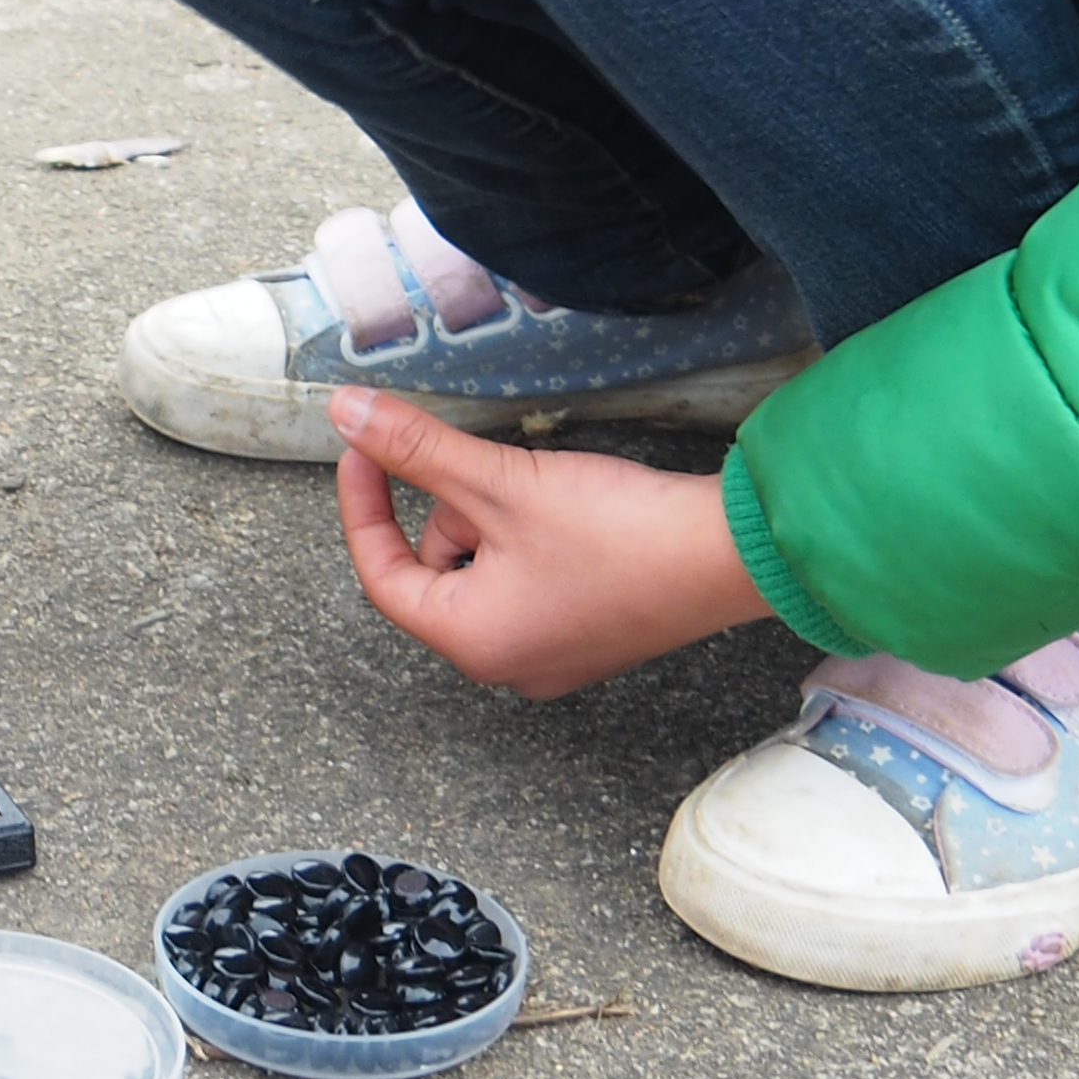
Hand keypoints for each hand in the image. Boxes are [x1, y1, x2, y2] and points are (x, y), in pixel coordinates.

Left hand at [329, 389, 770, 697]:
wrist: (732, 556)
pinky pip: (528, 583)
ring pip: (483, 571)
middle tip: (492, 471)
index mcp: (471, 640)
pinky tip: (572, 509)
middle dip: (452, 508)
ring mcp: (553, 656)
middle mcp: (506, 664)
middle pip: (436, 570)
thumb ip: (415, 448)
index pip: (380, 574)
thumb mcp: (500, 482)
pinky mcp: (590, 636)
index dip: (363, 505)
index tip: (363, 447)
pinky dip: (529, 539)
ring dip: (494, 518)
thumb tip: (345, 414)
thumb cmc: (617, 532)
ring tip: (543, 490)